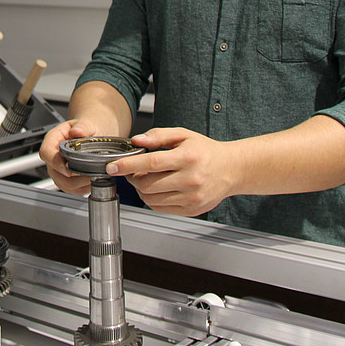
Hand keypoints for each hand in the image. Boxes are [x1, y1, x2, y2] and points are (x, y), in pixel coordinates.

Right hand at [39, 119, 98, 194]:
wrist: (90, 134)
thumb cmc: (85, 129)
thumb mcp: (86, 123)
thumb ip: (82, 127)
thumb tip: (77, 131)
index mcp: (53, 140)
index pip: (46, 153)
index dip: (55, 162)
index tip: (68, 168)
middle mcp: (53, 156)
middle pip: (55, 173)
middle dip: (74, 177)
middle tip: (91, 174)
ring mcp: (57, 170)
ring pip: (64, 184)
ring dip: (80, 184)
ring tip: (94, 177)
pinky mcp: (65, 180)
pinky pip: (71, 189)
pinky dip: (83, 188)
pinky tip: (93, 182)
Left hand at [104, 128, 241, 216]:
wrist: (232, 169)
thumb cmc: (206, 151)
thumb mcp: (184, 135)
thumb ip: (158, 136)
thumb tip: (136, 140)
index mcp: (188, 158)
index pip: (151, 163)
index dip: (127, 165)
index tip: (112, 167)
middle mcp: (191, 179)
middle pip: (148, 184)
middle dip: (133, 178)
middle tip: (132, 171)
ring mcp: (192, 198)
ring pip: (152, 199)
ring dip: (141, 190)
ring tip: (145, 179)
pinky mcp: (192, 210)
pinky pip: (161, 208)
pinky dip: (152, 199)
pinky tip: (157, 189)